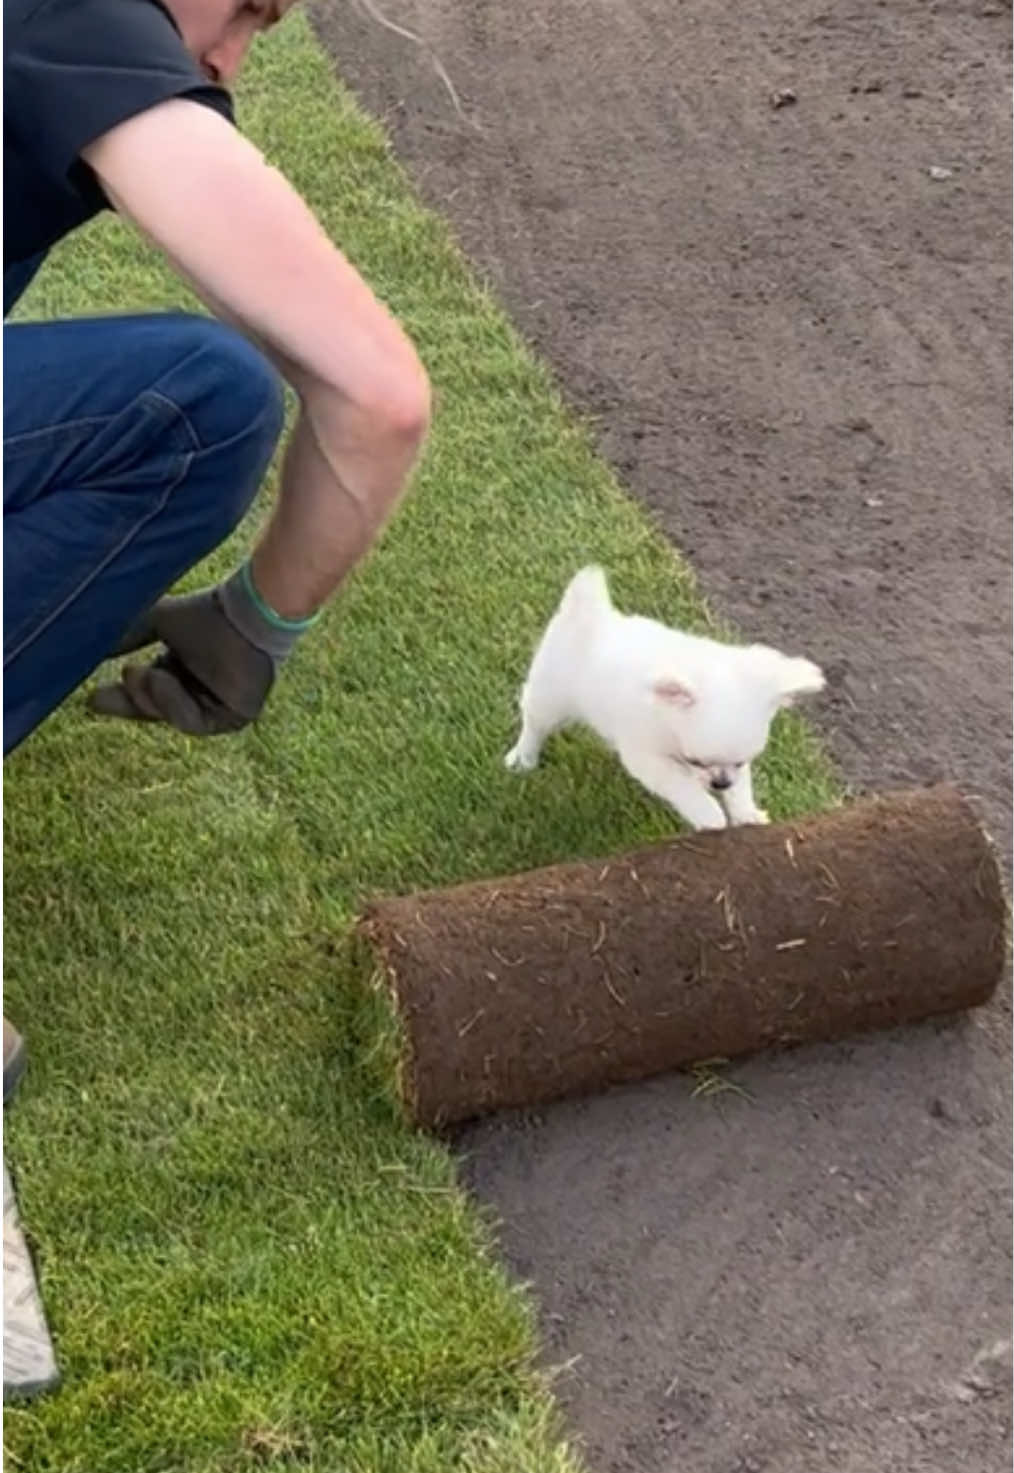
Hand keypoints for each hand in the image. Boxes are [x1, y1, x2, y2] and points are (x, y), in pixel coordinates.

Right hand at [88, 586, 274, 734]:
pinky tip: (162, 677)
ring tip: (138, 671)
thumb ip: (125, 637)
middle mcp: (200, 692)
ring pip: (169, 718)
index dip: (121, 699)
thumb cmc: (207, 612)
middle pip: (156, 711)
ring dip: (149, 696)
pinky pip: (193, 723)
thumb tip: (86, 647)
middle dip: (128, 703)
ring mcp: (219, 708)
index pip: (148, 694)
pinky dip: (172, 702)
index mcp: (182, 672)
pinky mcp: (236, 717)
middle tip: (98, 698)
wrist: (243, 611)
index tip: (90, 698)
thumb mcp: (154, 622)